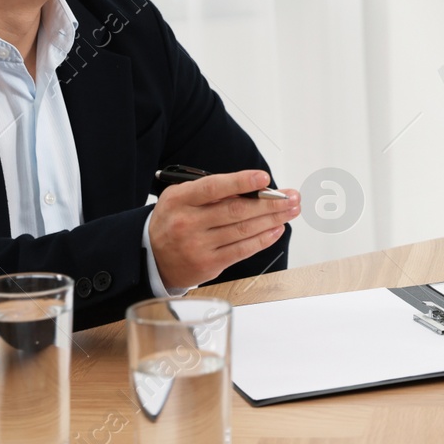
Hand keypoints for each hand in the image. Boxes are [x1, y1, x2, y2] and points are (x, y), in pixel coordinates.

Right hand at [148, 170, 299, 290]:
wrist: (151, 257)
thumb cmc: (174, 220)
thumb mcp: (181, 198)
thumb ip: (212, 192)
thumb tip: (254, 189)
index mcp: (180, 200)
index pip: (213, 188)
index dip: (240, 182)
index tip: (264, 178)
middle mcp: (188, 223)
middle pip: (236, 211)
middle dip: (270, 203)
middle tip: (292, 197)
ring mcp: (198, 246)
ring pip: (243, 230)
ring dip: (272, 219)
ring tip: (291, 210)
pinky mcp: (209, 265)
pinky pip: (242, 250)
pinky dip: (263, 239)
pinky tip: (276, 229)